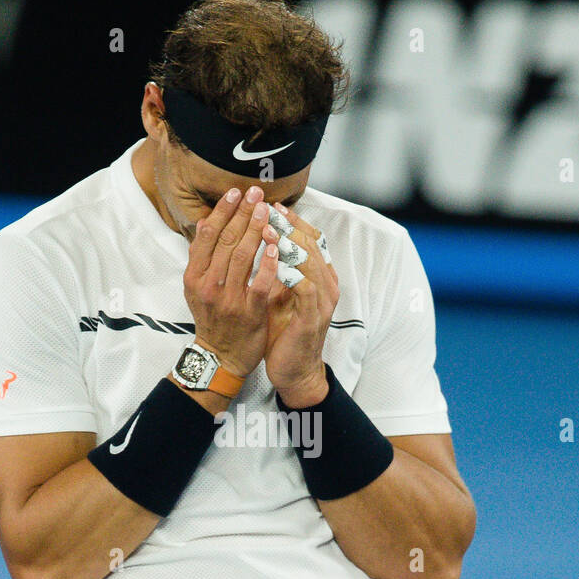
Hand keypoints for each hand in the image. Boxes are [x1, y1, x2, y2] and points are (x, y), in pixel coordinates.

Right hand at [182, 185, 288, 378]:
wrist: (221, 356)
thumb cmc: (213, 319)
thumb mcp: (197, 288)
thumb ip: (201, 257)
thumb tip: (204, 223)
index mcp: (194, 277)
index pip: (207, 236)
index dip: (222, 211)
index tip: (236, 192)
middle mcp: (208, 285)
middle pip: (226, 241)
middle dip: (243, 213)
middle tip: (257, 194)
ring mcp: (229, 299)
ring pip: (243, 257)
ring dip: (256, 230)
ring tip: (267, 211)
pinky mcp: (249, 311)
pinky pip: (261, 281)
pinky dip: (270, 262)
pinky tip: (278, 245)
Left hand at [264, 203, 337, 406]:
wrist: (294, 372)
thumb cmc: (284, 334)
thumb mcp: (277, 296)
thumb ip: (273, 271)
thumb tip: (253, 244)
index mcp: (318, 277)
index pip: (309, 239)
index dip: (291, 221)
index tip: (270, 206)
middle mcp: (325, 284)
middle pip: (310, 244)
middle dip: (287, 224)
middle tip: (266, 208)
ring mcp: (322, 300)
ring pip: (309, 261)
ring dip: (287, 243)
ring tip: (266, 227)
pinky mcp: (313, 317)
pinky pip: (305, 287)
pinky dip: (290, 271)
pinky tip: (273, 261)